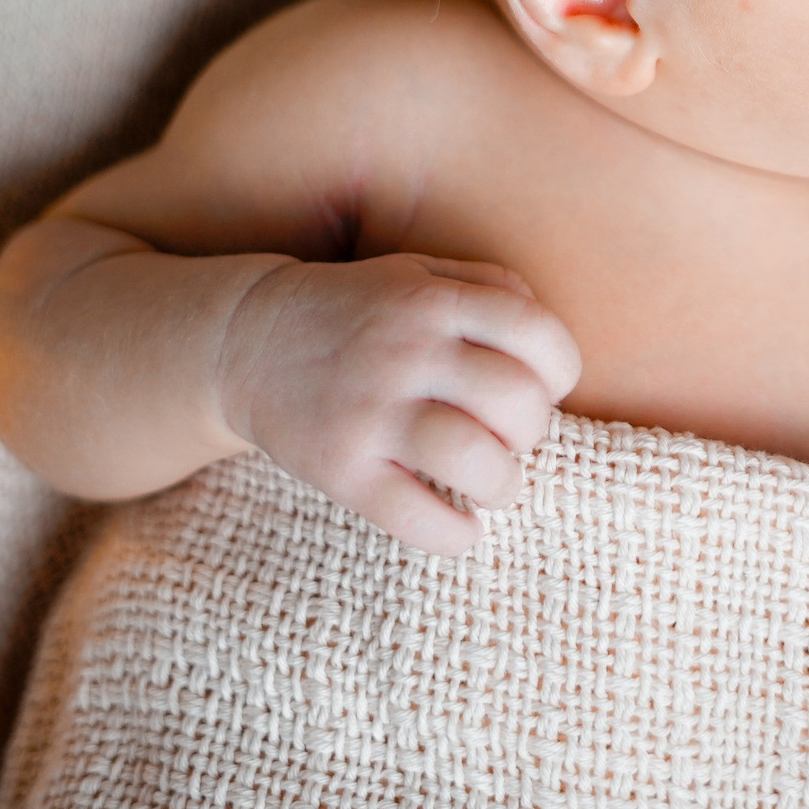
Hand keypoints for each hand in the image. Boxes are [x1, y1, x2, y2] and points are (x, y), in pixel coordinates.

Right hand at [216, 252, 581, 554]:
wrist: (247, 342)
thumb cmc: (359, 312)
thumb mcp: (421, 274)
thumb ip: (492, 287)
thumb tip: (549, 346)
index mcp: (433, 300)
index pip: (537, 334)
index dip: (562, 370)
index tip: (548, 388)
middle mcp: (405, 352)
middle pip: (515, 402)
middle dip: (532, 431)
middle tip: (512, 438)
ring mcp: (369, 412)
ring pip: (474, 461)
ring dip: (503, 485)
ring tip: (494, 484)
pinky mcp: (339, 468)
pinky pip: (415, 517)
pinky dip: (455, 534)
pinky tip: (463, 528)